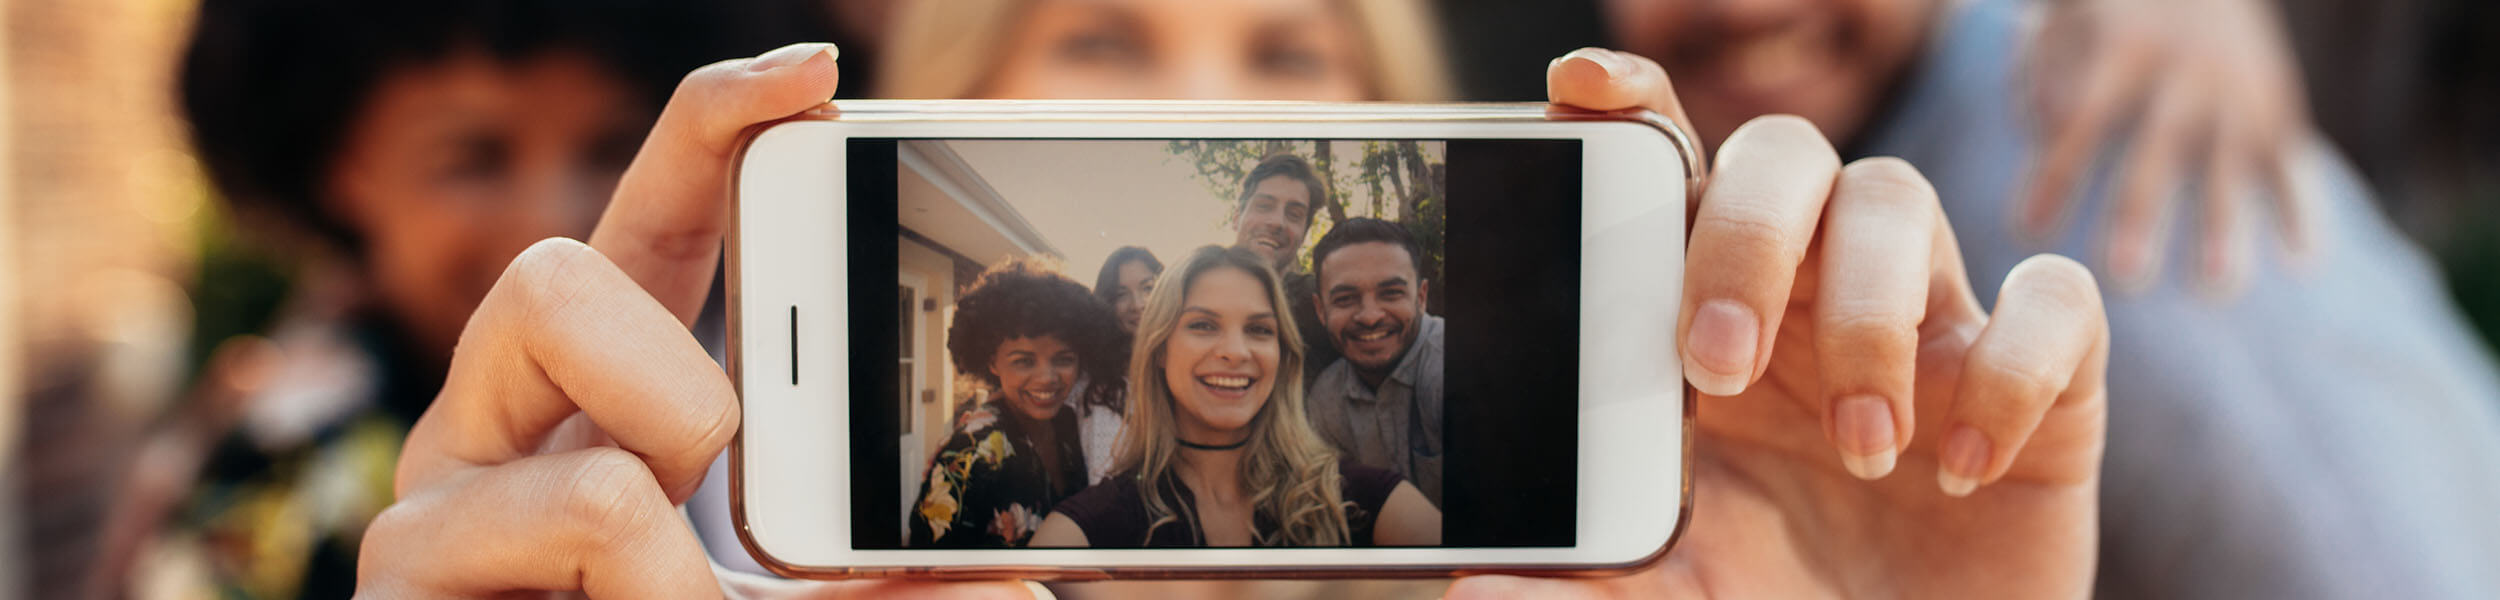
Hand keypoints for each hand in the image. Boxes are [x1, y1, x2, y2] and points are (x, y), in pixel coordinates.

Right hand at [354, 43, 1035, 599]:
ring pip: (583, 451)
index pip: (648, 226)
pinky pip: (572, 524)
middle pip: (552, 276)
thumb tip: (1022, 577)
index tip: (812, 75)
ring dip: (667, 533)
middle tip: (710, 490)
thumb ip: (871, 570)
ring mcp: (431, 511)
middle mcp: (495, 432)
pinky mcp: (395, 587)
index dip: (712, 131)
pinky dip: (648, 599)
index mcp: (593, 404)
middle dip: (676, 389)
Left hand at [1453, 49, 2109, 597]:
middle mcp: (1818, 292)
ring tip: (1860, 457)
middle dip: (1743, 236)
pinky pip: (2055, 299)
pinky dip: (2011, 371)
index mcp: (1715, 314)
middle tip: (1715, 366)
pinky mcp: (2050, 376)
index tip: (1580, 89)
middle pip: (1783, 157)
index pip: (1674, 166)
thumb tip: (1476, 588)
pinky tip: (1963, 468)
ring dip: (1867, 318)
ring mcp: (1935, 324)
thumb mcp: (1678, 595)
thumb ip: (1590, 582)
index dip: (1634, 106)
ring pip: (1901, 200)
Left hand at [2019, 0, 2314, 295]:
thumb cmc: (2112, 11)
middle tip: (2123, 277)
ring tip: (2214, 287)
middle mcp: (2184, 76)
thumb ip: (2041, 71)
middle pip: (2159, 151)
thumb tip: (2041, 129)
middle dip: (2142, 214)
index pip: (2083, 120)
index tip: (2026, 231)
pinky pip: (2291, 163)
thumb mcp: (2068, 19)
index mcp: (2122, 53)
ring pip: (2230, 167)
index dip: (2058, 173)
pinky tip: (2301, 262)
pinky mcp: (2277, 107)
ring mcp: (2236, 95)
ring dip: (2224, 227)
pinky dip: (2300, 208)